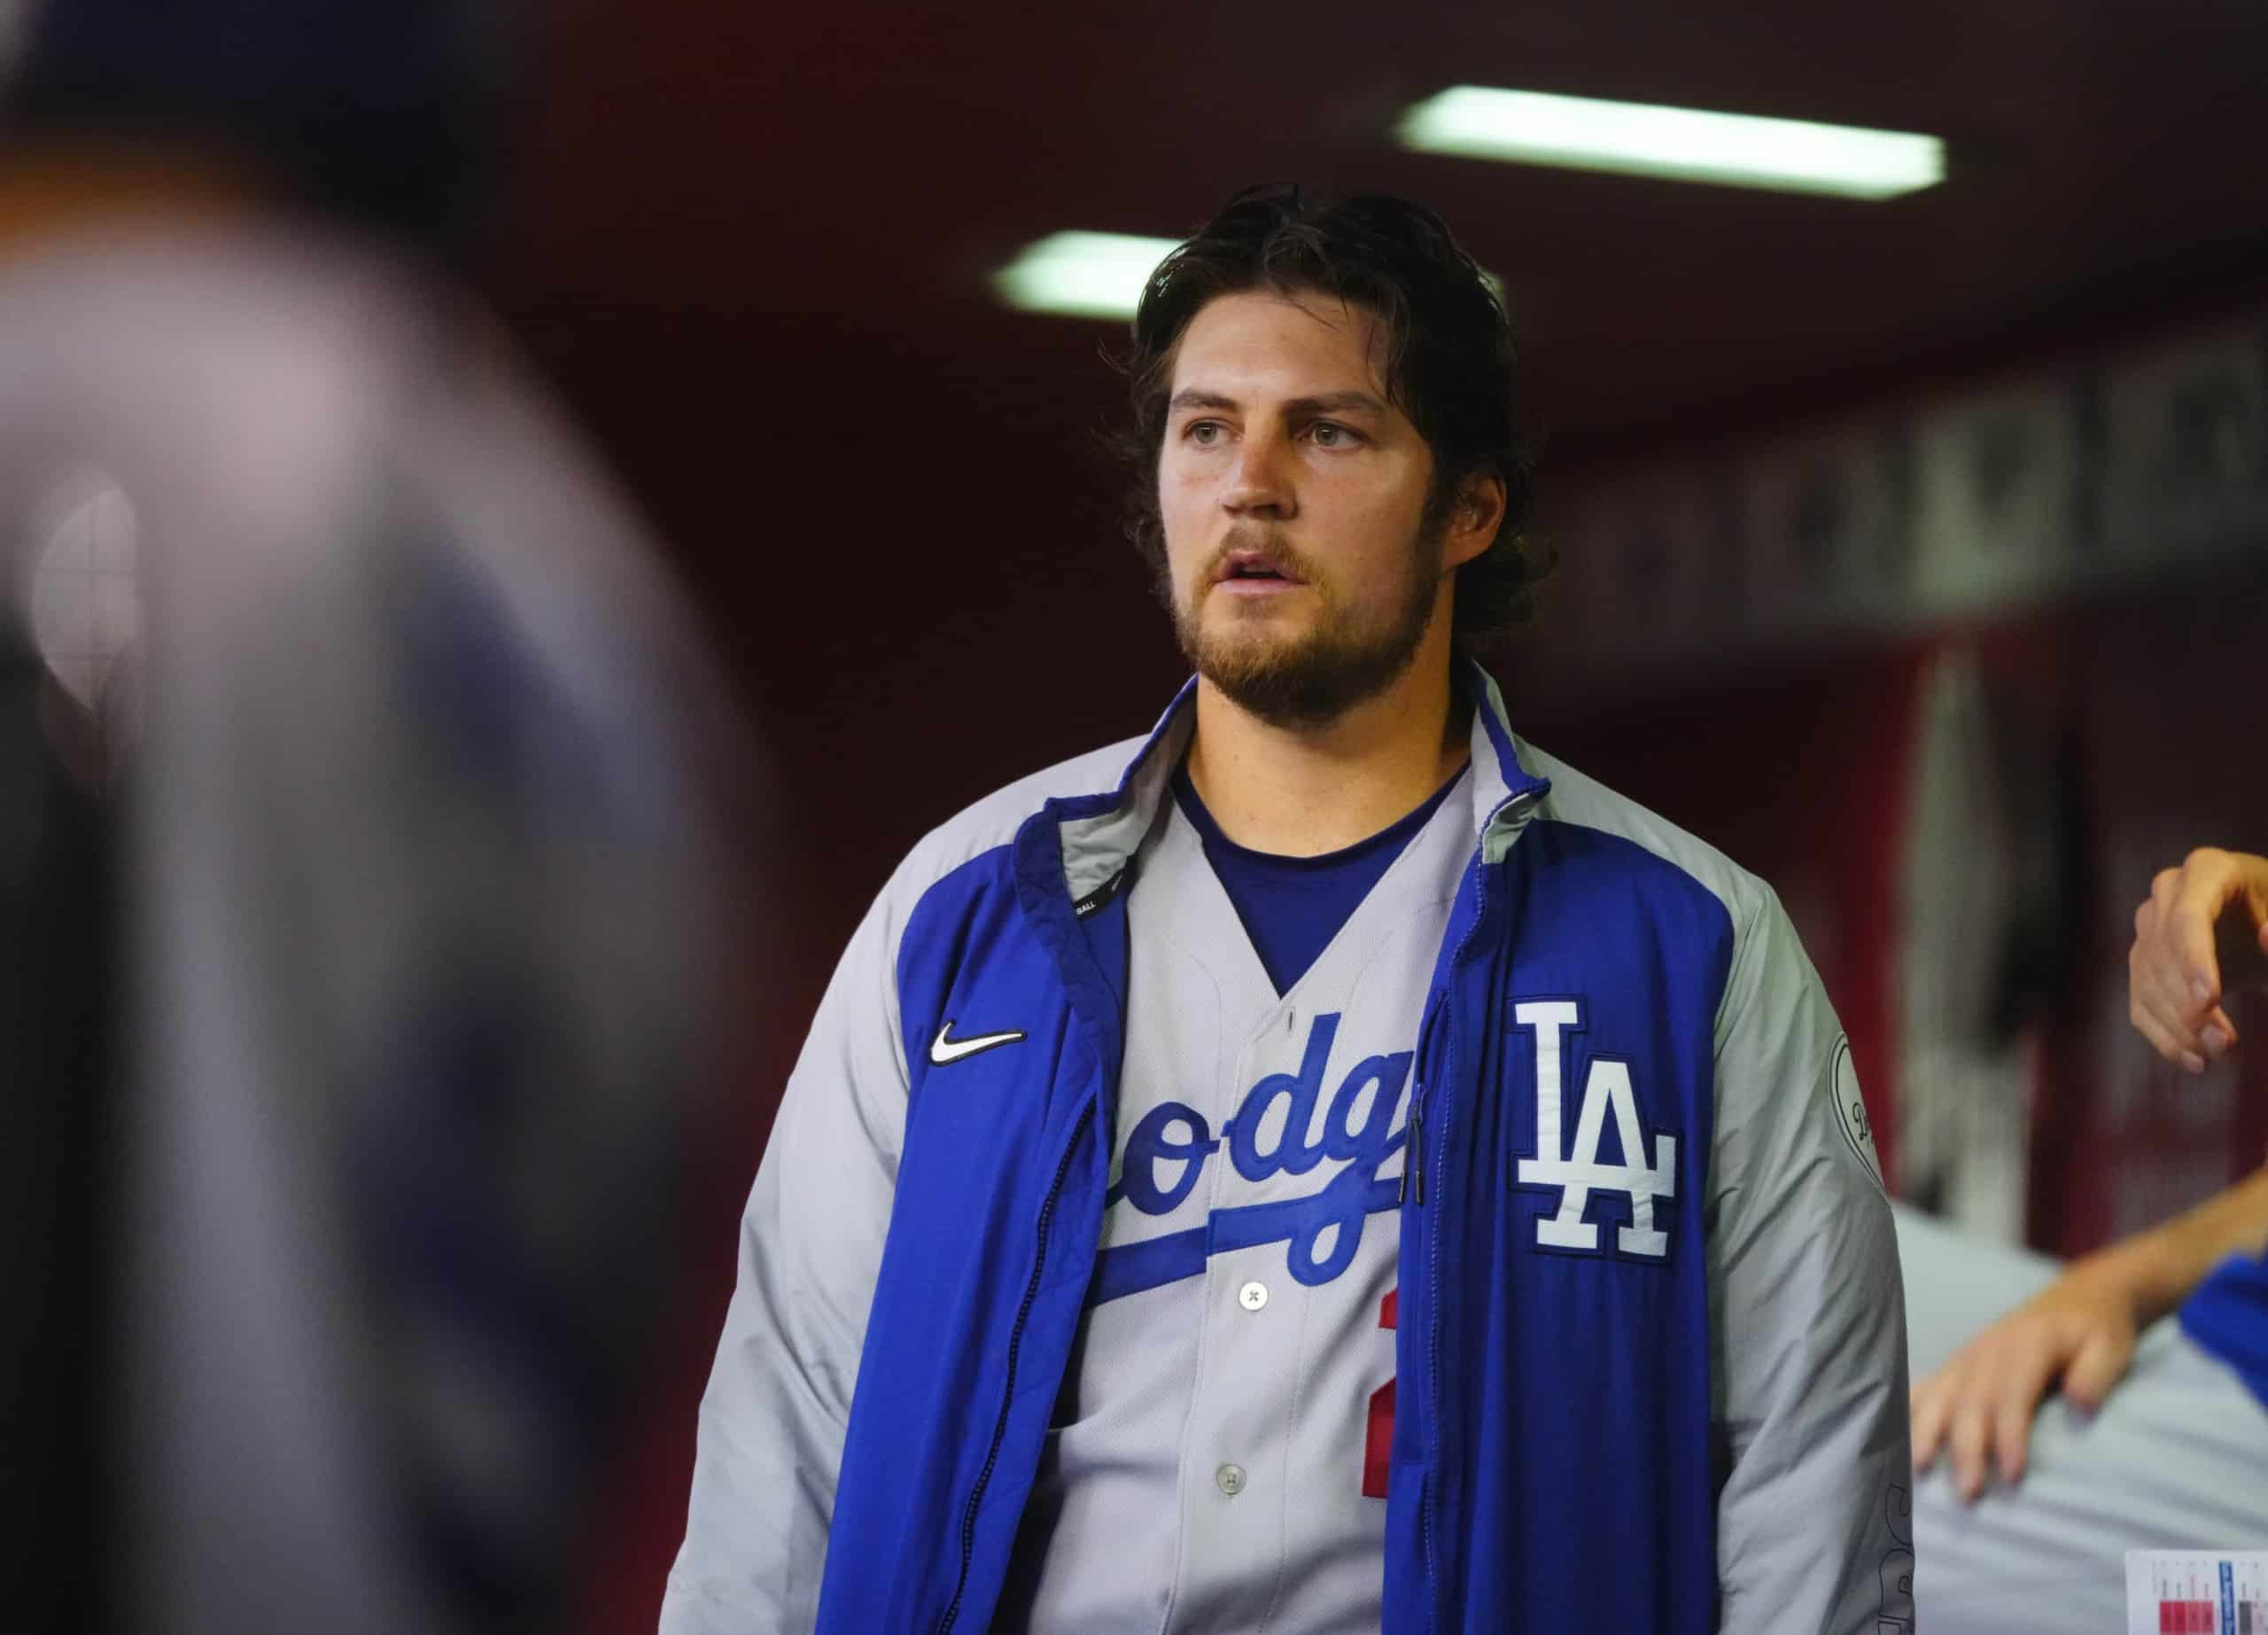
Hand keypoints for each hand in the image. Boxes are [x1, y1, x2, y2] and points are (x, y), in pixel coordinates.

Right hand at [1909, 1254, 2142, 1501]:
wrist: (2080, 1297)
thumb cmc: (2097, 1331)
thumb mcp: (2111, 1348)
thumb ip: (2096, 1375)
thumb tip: (2080, 1404)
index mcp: (2027, 1344)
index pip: (2012, 1395)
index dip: (2008, 1436)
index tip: (2011, 1476)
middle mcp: (1989, 1347)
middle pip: (1971, 1402)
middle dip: (1966, 1448)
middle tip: (1968, 1493)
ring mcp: (1969, 1352)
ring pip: (1942, 1394)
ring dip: (1928, 1431)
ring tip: (1919, 1467)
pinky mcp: (1961, 1360)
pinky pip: (1929, 1383)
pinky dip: (1910, 1407)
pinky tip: (1892, 1429)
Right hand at [2127, 848, 2267, 1072]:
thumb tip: (2267, 936)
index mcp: (2209, 870)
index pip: (2187, 917)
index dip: (2193, 960)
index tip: (2210, 1001)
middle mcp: (2168, 892)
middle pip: (2159, 951)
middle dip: (2185, 1002)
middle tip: (2224, 1043)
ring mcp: (2150, 925)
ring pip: (2145, 980)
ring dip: (2177, 1025)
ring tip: (2218, 1053)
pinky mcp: (2144, 960)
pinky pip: (2139, 1003)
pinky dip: (2164, 1037)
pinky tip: (2195, 1062)